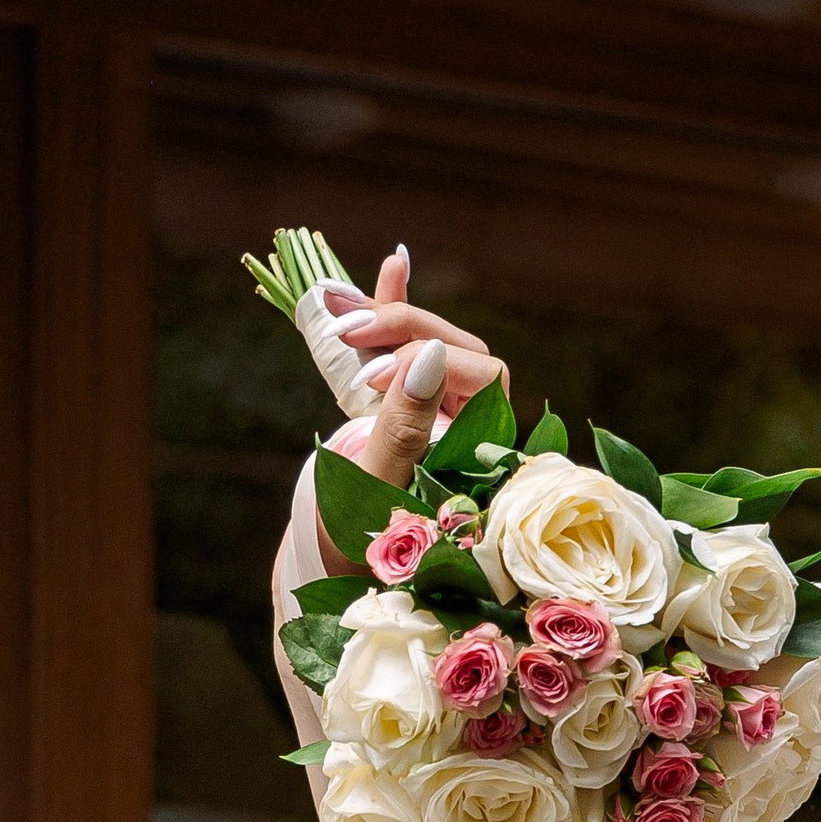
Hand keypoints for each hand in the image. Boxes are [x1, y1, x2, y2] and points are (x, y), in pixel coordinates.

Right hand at [313, 246, 510, 551]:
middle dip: (405, 329)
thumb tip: (426, 354)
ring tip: (336, 305)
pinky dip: (395, 303)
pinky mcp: (404, 395)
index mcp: (484, 450)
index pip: (482, 375)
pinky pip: (407, 342)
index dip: (429, 366)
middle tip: (348, 334)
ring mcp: (439, 407)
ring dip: (389, 314)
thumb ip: (402, 427)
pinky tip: (393, 263)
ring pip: (432, 341)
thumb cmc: (362, 543)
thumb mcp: (378, 489)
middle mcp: (473, 425)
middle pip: (460, 349)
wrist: (337, 558)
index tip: (370, 382)